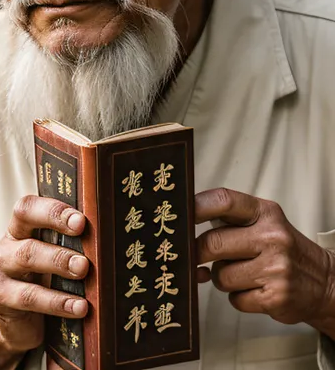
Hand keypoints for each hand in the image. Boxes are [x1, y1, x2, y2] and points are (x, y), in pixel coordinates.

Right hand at [0, 195, 88, 369]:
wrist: (18, 323)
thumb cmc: (43, 281)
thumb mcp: (54, 259)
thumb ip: (71, 244)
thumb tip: (108, 238)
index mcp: (20, 228)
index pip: (28, 208)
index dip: (53, 211)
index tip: (80, 221)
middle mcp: (6, 245)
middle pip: (27, 229)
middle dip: (59, 236)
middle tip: (85, 253)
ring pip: (27, 259)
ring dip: (58, 263)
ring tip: (83, 270)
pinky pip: (29, 297)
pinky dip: (57, 302)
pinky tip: (79, 307)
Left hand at [195, 188, 334, 331]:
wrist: (324, 281)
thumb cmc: (282, 248)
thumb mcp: (265, 221)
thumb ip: (231, 218)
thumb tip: (185, 220)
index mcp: (265, 212)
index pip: (224, 200)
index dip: (196, 206)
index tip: (179, 215)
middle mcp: (272, 237)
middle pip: (213, 243)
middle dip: (198, 253)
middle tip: (197, 257)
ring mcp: (275, 268)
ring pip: (220, 276)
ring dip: (222, 278)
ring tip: (241, 273)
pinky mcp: (275, 297)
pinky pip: (235, 299)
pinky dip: (238, 297)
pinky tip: (253, 289)